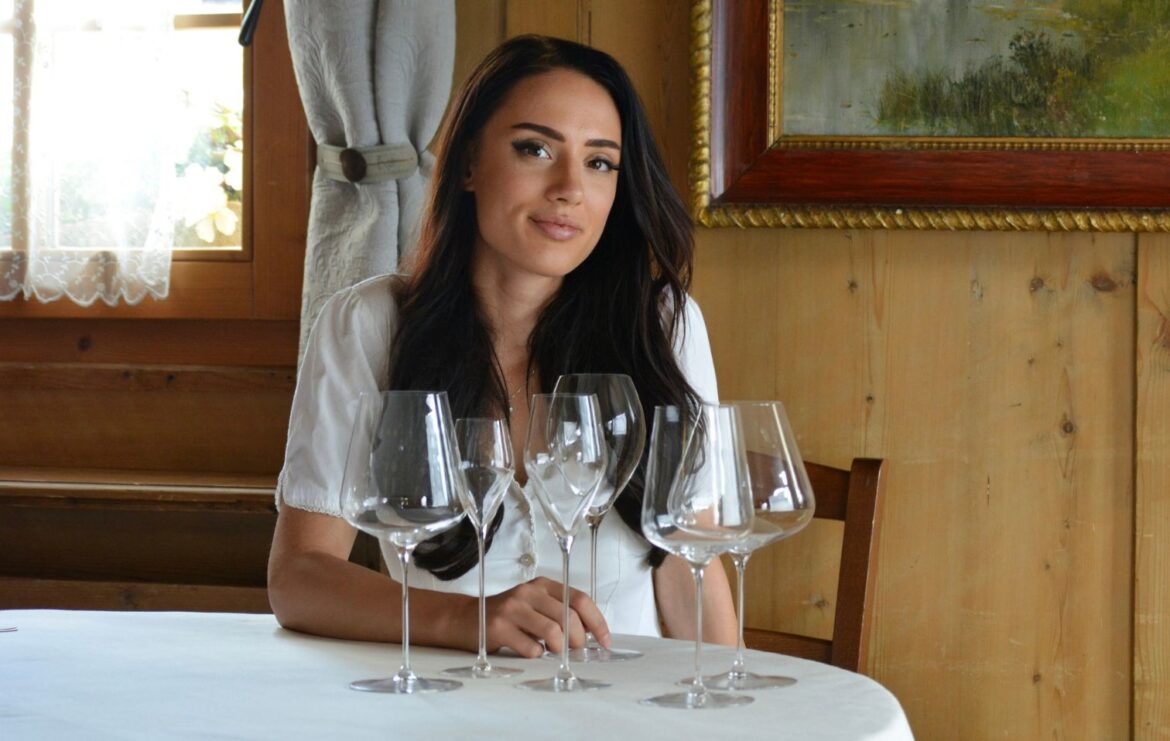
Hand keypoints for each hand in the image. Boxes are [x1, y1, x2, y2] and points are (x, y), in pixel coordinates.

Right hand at [482, 577, 610, 657]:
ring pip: (553, 631)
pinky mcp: (498, 627)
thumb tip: (591, 634)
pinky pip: (531, 648)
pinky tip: (529, 652)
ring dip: (559, 649)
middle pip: (569, 617)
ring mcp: (512, 608)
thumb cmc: (507, 617)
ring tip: (551, 651)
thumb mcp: (534, 606)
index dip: (597, 622)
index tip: (604, 641)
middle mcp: (528, 592)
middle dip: (579, 640)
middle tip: (574, 651)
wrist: (464, 619)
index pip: (580, 600)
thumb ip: (559, 613)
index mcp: (543, 585)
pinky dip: (536, 655)